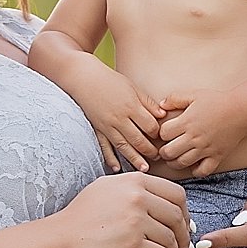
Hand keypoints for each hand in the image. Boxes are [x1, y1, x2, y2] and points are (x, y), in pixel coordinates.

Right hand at [48, 171, 193, 247]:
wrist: (61, 237)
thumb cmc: (82, 214)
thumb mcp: (106, 186)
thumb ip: (134, 186)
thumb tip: (165, 200)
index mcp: (134, 181)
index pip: (176, 194)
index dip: (185, 211)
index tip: (184, 224)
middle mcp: (137, 198)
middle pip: (177, 216)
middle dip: (184, 234)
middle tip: (184, 246)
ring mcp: (135, 221)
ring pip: (171, 238)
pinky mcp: (133, 245)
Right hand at [57, 57, 164, 171]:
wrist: (84, 78)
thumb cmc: (110, 80)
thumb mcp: (132, 87)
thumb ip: (147, 102)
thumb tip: (163, 115)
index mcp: (131, 106)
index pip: (150, 126)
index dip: (158, 133)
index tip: (162, 136)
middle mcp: (119, 118)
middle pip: (139, 139)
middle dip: (150, 150)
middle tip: (158, 157)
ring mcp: (107, 125)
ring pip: (123, 147)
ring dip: (135, 159)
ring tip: (144, 169)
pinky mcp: (97, 129)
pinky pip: (104, 147)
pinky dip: (110, 158)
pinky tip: (117, 168)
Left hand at [156, 89, 246, 176]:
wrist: (242, 110)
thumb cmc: (217, 101)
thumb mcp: (193, 94)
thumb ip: (175, 98)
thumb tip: (161, 106)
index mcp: (186, 122)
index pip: (163, 134)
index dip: (161, 134)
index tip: (165, 133)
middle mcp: (194, 138)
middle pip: (168, 152)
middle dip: (163, 152)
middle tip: (165, 149)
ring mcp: (205, 149)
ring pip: (182, 163)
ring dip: (174, 162)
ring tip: (174, 158)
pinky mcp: (217, 157)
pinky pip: (202, 171)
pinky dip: (195, 171)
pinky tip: (193, 164)